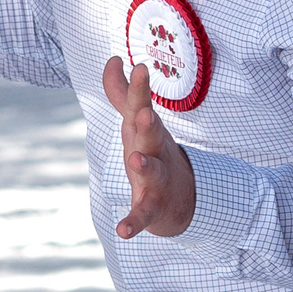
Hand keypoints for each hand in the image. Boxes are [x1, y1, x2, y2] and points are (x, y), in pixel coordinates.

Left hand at [102, 56, 195, 238]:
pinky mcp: (150, 208)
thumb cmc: (154, 153)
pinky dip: (133, 223)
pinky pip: (142, 216)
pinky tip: (123, 231)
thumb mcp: (137, 123)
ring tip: (135, 160)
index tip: (140, 66)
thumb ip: (122, 92)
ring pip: (151, 172)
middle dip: (147, 124)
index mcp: (146, 132)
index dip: (138, 88)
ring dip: (144, 166)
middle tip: (144, 112)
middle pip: (150, 136)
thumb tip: (112, 60)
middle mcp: (153, 153)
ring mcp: (154, 181)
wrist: (180, 200)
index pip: (140, 106)